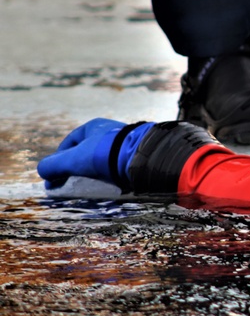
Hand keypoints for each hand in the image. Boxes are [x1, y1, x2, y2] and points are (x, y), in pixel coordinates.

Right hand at [37, 119, 152, 190]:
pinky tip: (107, 186)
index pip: (69, 144)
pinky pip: (118, 168)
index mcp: (93, 127)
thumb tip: (43, 172)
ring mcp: (125, 145)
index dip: (58, 160)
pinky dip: (110, 177)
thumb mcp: (73, 159)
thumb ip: (53, 165)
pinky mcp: (136, 157)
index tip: (53, 176)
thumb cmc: (104, 154)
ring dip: (93, 175)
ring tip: (87, 188)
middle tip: (69, 184)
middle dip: (76, 169)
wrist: (141, 158)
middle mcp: (110, 132)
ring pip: (102, 162)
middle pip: (86, 153)